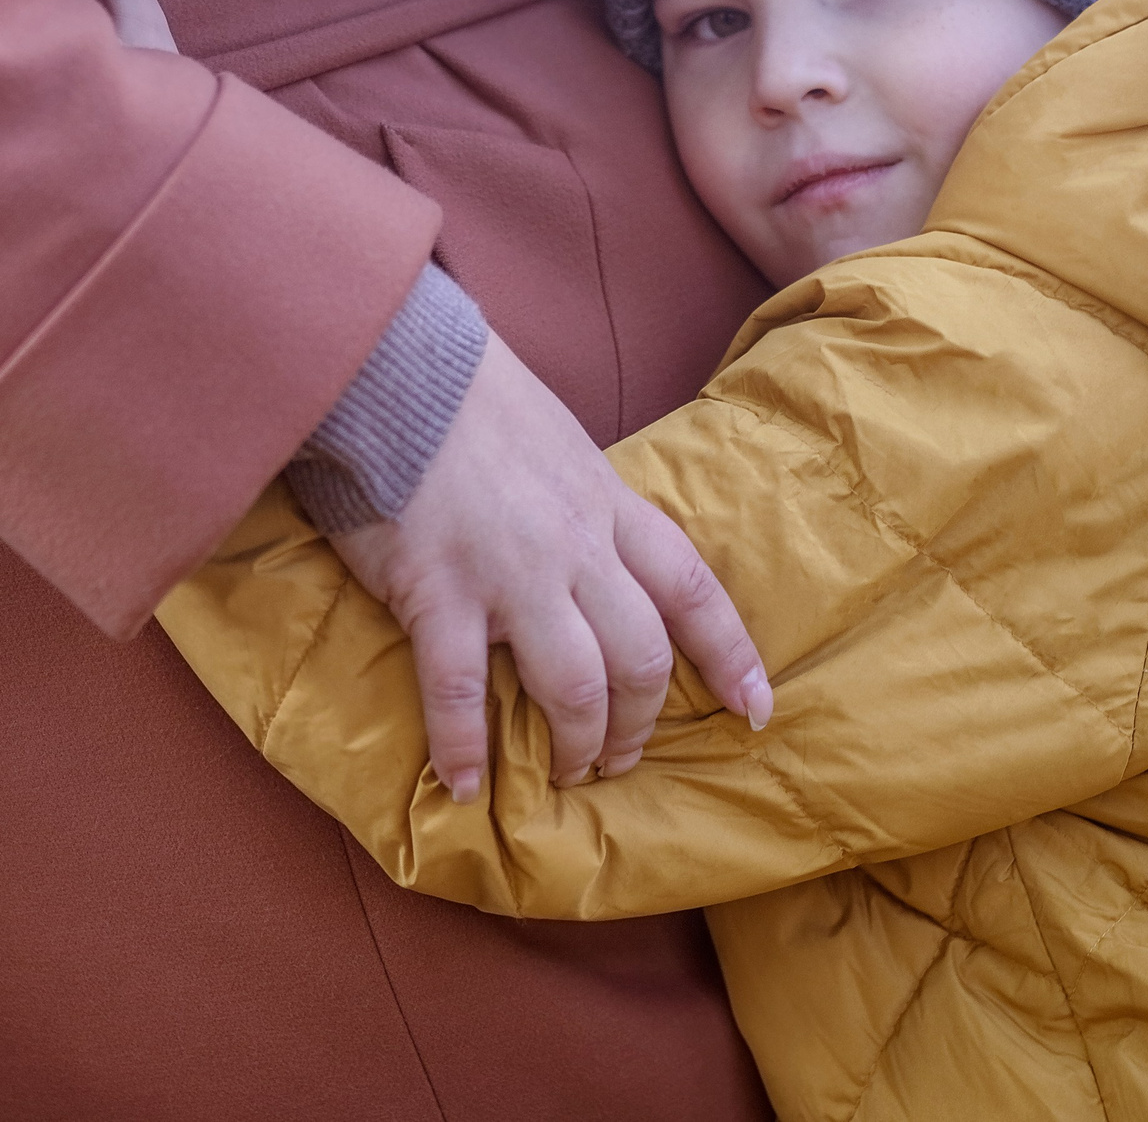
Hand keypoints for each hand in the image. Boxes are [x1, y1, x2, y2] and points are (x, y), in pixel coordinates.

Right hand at [334, 331, 772, 800]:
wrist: (394, 365)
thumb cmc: (470, 398)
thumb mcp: (560, 442)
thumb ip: (583, 502)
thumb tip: (591, 546)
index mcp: (608, 505)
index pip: (691, 590)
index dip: (730, 655)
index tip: (753, 710)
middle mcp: (576, 548)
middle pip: (642, 658)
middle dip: (638, 724)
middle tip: (619, 760)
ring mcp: (510, 574)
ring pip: (576, 685)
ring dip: (578, 743)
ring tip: (565, 775)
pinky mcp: (439, 592)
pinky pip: (462, 692)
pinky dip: (466, 747)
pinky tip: (465, 783)